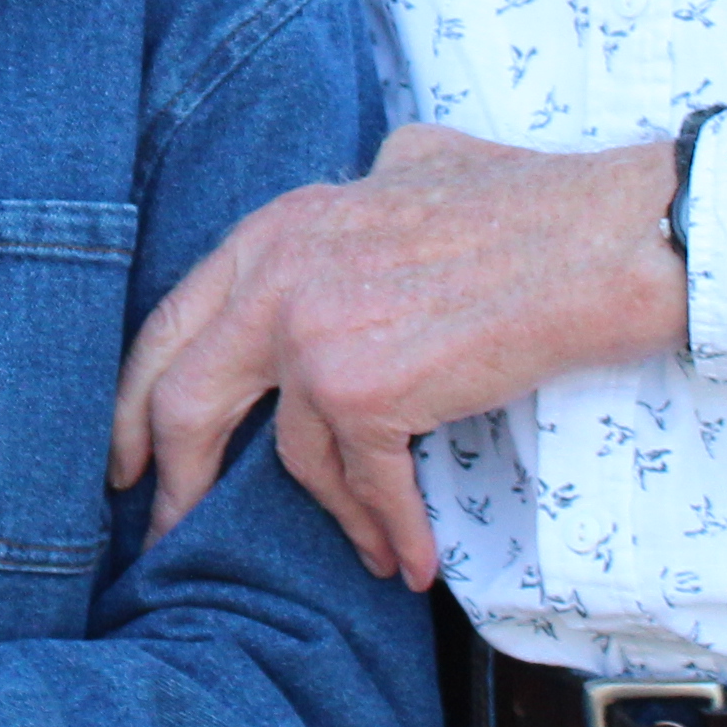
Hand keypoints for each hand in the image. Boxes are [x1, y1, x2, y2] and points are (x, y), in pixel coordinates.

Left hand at [103, 122, 685, 583]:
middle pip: (184, 402)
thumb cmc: (528, 203)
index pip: (168, 326)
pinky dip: (392, 530)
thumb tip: (358, 197)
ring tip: (369, 551)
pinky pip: (367, 486)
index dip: (134, 399)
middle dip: (173, 482)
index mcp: (272, 231)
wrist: (600, 238)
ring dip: (336, 519)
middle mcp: (275, 279)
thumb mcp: (410, 166)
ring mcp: (315, 338)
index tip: (126, 456)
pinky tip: (411, 560)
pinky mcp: (367, 392)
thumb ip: (357, 202)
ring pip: (294, 461)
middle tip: (169, 535)